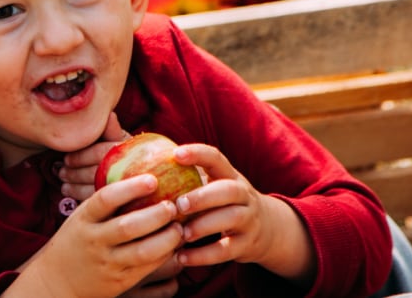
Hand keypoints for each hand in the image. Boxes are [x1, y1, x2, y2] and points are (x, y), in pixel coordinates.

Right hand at [3, 174, 181, 297]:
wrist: (57, 281)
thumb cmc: (76, 241)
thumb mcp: (82, 218)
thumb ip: (104, 203)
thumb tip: (139, 173)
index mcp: (83, 219)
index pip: (105, 199)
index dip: (130, 188)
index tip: (152, 179)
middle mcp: (94, 241)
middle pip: (128, 226)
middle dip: (156, 214)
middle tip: (173, 205)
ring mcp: (107, 263)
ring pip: (143, 251)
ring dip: (167, 238)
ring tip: (179, 227)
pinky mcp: (120, 282)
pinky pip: (147, 268)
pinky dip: (165, 255)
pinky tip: (174, 245)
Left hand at [60, 112, 129, 200]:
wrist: (149, 177)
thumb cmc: (129, 154)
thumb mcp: (121, 140)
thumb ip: (111, 130)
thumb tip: (109, 116)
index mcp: (130, 151)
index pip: (102, 153)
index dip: (82, 156)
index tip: (66, 159)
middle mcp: (131, 169)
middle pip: (97, 173)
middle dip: (75, 173)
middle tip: (61, 172)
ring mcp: (127, 189)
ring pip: (95, 189)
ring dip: (75, 186)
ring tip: (63, 183)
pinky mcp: (121, 204)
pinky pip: (96, 201)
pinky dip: (79, 197)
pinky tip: (69, 193)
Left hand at [171, 144, 315, 282]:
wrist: (267, 230)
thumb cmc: (224, 203)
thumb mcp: (215, 186)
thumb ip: (189, 177)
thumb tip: (144, 168)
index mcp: (230, 176)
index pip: (216, 158)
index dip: (198, 154)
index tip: (176, 154)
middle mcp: (243, 195)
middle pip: (229, 190)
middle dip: (203, 196)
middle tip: (179, 204)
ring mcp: (248, 220)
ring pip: (231, 219)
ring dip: (204, 226)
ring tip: (181, 233)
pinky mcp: (246, 245)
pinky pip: (226, 250)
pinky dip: (203, 256)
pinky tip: (182, 257)